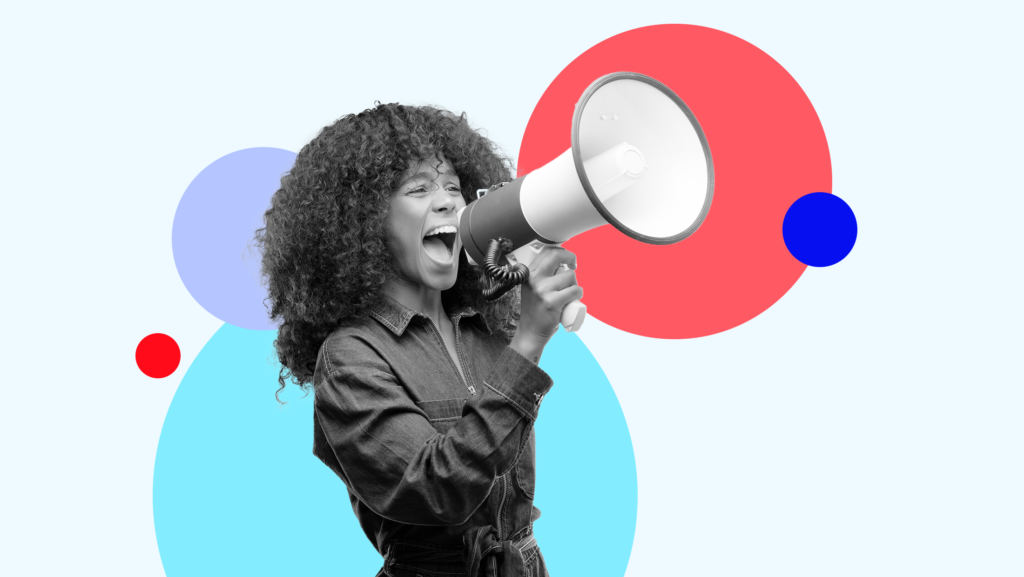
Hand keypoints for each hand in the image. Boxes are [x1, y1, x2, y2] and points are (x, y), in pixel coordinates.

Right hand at [510, 246, 582, 362]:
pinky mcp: (552, 301)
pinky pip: (574, 290)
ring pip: (570, 276)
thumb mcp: (533, 288)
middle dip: (570, 257)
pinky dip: (578, 294)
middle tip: (573, 265)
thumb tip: (561, 262)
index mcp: (528, 274)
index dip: (560, 252)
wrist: (531, 331)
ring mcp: (542, 290)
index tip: (566, 259)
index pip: (546, 252)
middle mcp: (533, 279)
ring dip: (575, 283)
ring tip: (569, 293)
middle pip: (556, 256)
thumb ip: (540, 275)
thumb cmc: (535, 310)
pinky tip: (574, 299)